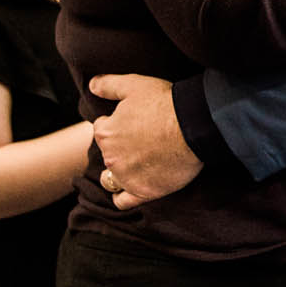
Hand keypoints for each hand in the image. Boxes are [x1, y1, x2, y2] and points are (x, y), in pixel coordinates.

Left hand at [88, 72, 201, 207]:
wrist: (193, 126)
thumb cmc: (165, 103)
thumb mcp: (134, 85)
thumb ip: (108, 85)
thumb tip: (92, 85)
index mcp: (106, 132)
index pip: (103, 129)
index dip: (118, 124)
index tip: (135, 122)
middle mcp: (111, 157)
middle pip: (109, 153)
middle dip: (121, 148)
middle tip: (143, 141)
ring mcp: (126, 177)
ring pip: (112, 177)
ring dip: (119, 172)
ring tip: (138, 164)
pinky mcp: (143, 192)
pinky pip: (123, 201)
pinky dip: (122, 197)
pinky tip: (130, 189)